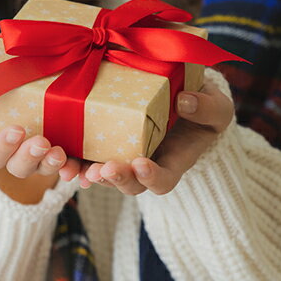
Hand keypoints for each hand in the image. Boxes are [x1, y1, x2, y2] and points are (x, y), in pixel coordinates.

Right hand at [0, 68, 80, 200]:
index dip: (3, 146)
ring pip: (45, 169)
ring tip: (60, 153)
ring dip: (52, 164)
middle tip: (41, 143)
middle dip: (29, 158)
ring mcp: (43, 155)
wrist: (38, 74)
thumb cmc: (4, 80)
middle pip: (20, 168)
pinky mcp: (68, 150)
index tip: (16, 130)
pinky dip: (77, 169)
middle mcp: (18, 153)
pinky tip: (83, 167)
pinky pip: (72, 166)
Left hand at [72, 77, 233, 195]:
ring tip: (76, 169)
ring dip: (89, 174)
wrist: (182, 96)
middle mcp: (146, 164)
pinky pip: (87, 156)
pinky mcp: (103, 142)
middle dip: (116, 179)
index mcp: (174, 161)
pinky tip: (62, 157)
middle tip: (104, 170)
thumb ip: (207, 107)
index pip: (163, 181)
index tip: (142, 164)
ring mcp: (123, 155)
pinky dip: (74, 159)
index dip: (152, 178)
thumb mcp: (217, 106)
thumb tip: (185, 101)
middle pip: (129, 184)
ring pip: (104, 175)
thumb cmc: (204, 106)